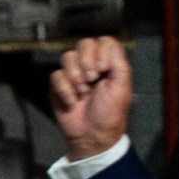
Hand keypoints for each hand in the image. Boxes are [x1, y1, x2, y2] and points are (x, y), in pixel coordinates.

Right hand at [49, 36, 132, 160]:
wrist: (92, 136)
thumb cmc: (110, 114)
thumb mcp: (122, 89)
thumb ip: (119, 64)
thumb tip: (106, 50)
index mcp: (109, 65)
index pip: (104, 42)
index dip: (101, 52)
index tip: (104, 70)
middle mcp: (92, 65)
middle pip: (84, 43)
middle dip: (86, 62)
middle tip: (92, 81)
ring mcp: (75, 74)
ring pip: (68, 57)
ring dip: (75, 76)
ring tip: (83, 93)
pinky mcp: (60, 85)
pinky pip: (56, 75)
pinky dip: (64, 89)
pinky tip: (72, 101)